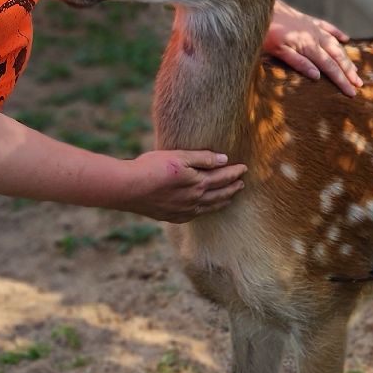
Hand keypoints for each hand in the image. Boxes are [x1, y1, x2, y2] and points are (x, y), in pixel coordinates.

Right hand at [120, 149, 246, 222]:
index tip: (244, 168)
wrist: (128, 188)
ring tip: (230, 198)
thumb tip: (224, 159)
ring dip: (222, 201)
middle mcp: (194, 200)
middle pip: (220, 194)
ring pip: (209, 207)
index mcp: (198, 183)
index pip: (223, 177)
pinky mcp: (172, 216)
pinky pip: (196, 215)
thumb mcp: (179, 156)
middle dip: (232, 188)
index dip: (234, 172)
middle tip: (242, 184)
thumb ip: (203, 158)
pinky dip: (206, 211)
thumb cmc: (152, 167)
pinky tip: (205, 209)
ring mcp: (183, 210)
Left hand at [264, 0, 361, 95]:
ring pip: (335, 44)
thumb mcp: (278, 51)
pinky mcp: (308, 20)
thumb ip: (298, 62)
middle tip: (359, 84)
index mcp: (309, 46)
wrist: (261, 7)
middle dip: (349, 72)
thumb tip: (317, 76)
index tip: (352, 92)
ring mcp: (313, 27)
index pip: (330, 67)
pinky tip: (345, 39)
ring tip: (355, 69)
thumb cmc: (266, 31)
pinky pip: (328, 27)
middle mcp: (315, 36)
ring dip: (346, 57)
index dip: (342, 80)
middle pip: (337, 57)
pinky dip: (337, 33)